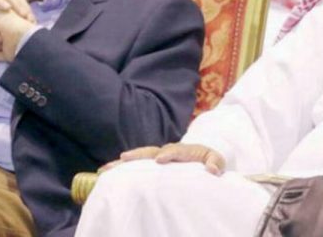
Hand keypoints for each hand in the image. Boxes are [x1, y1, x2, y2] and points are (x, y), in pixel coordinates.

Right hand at [0, 0, 34, 63]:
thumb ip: (9, 32)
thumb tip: (28, 35)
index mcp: (1, 7)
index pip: (19, 2)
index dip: (27, 10)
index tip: (33, 22)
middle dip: (23, 5)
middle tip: (29, 17)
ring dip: (14, 2)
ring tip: (21, 12)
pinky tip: (7, 8)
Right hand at [99, 143, 225, 175]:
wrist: (203, 154)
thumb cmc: (209, 159)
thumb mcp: (216, 160)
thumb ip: (215, 163)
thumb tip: (211, 170)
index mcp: (183, 150)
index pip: (174, 150)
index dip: (168, 154)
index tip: (160, 160)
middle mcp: (167, 151)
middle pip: (150, 151)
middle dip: (137, 154)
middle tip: (123, 158)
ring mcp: (158, 156)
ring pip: (140, 157)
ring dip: (123, 162)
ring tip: (106, 167)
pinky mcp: (152, 163)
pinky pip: (136, 165)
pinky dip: (122, 168)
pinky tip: (107, 173)